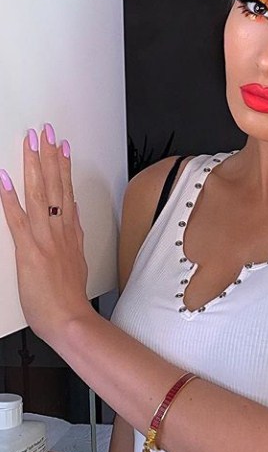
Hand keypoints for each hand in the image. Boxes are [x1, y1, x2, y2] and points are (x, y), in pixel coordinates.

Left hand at [0, 124, 91, 342]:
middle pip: (54, 186)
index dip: (63, 167)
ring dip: (34, 167)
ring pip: (39, 195)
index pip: (66, 192)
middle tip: (45, 132)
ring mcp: (45, 239)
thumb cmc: (69, 298)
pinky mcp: (30, 251)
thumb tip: (72, 221)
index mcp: (70, 233)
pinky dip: (10, 199)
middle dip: (49, 156)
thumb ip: (72, 239)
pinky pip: (18, 220)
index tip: (61, 146)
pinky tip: (5, 180)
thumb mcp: (76, 263)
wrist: (70, 319)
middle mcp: (59, 230)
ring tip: (31, 144)